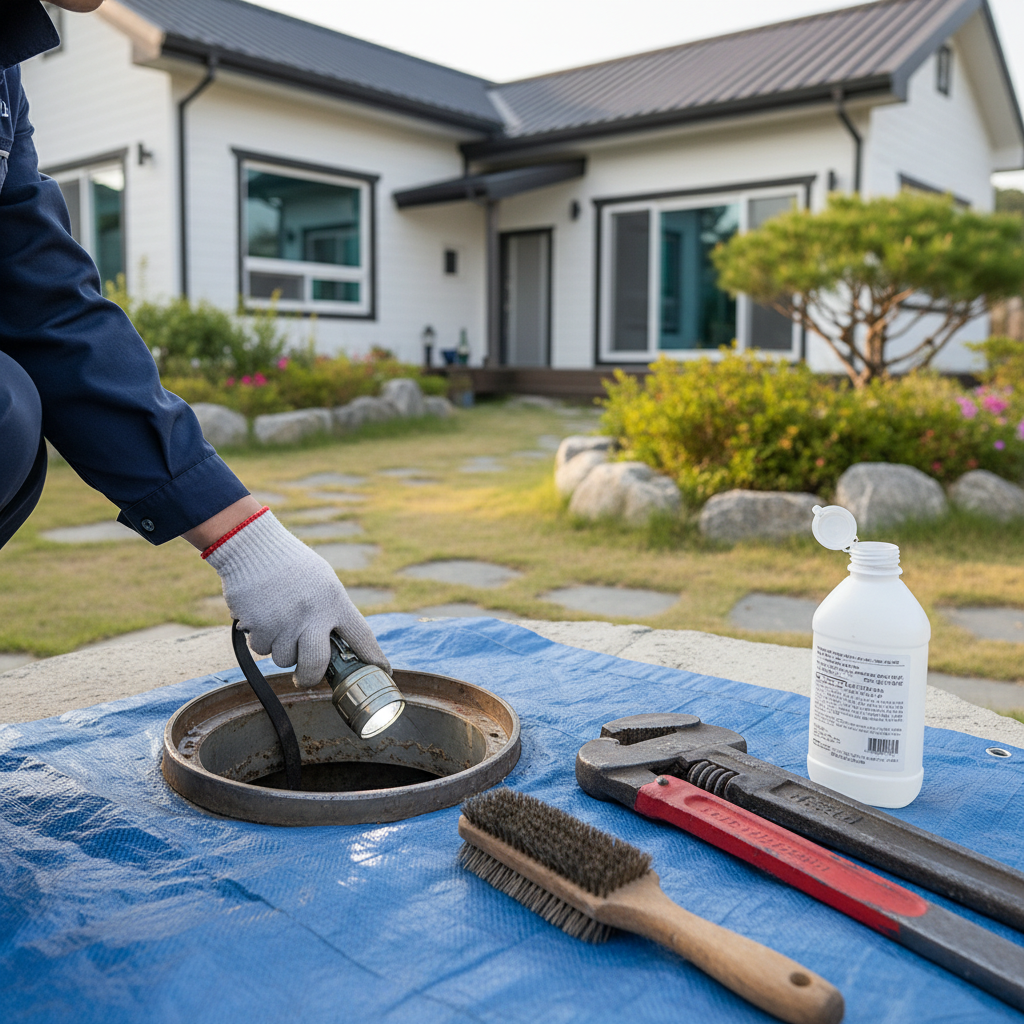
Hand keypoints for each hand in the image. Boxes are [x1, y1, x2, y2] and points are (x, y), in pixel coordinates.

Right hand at [202, 509, 390, 686]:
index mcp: (334, 601)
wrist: (252, 546)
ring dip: (280, 650)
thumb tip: (337, 642)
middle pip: (316, 664)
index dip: (374, 657)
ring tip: (278, 623)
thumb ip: (332, 610)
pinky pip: (261, 649)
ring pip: (284, 659)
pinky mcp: (258, 627)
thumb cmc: (291, 563)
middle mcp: (312, 615)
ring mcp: (284, 622)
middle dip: (310, 677)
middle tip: (305, 678)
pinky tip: (261, 616)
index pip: (362, 636)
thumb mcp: (323, 580)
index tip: (383, 670)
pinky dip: (261, 639)